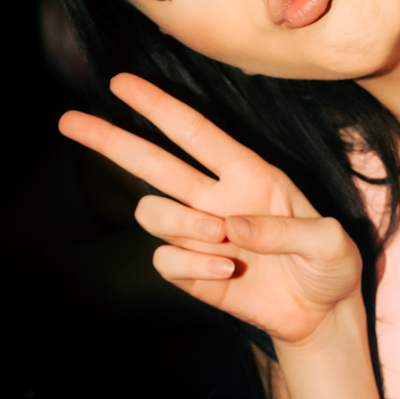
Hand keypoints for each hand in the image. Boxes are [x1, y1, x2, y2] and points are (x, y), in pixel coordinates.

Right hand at [58, 73, 362, 345]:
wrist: (323, 314)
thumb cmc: (331, 266)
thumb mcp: (331, 243)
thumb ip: (288, 231)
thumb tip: (230, 226)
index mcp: (250, 175)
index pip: (195, 134)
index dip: (158, 107)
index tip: (120, 83)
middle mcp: (218, 198)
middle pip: (151, 163)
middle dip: (110, 140)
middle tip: (68, 121)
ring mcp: (202, 234)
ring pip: (154, 213)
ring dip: (181, 225)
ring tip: (222, 242)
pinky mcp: (193, 272)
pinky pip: (166, 260)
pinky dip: (192, 265)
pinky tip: (228, 272)